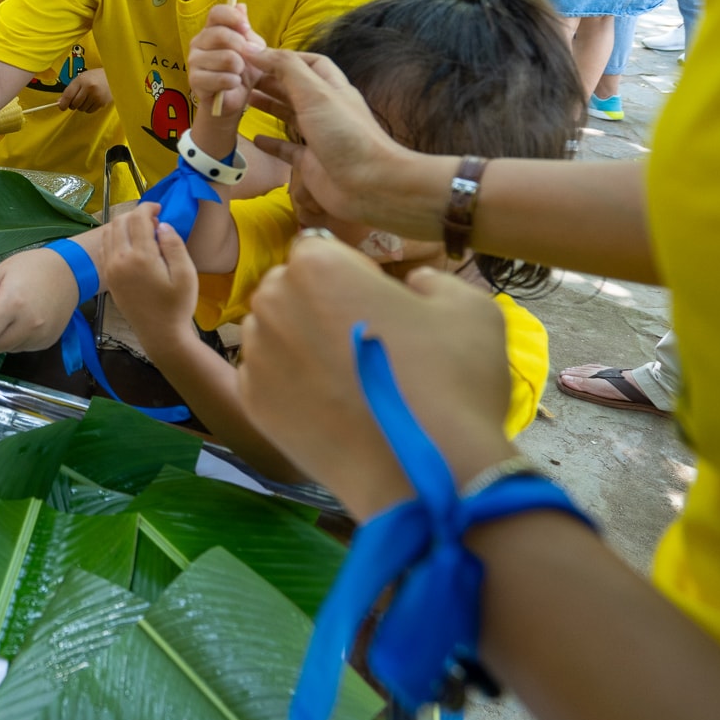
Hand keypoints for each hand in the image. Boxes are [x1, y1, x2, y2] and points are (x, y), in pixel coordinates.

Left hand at [0, 245, 80, 352]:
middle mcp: (28, 325)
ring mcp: (40, 336)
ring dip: (3, 338)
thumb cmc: (30, 268)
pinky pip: (22, 349)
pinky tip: (26, 320)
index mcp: (12, 304)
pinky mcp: (48, 342)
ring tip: (14, 314)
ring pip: (7, 350)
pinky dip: (18, 339)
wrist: (68, 272)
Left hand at [57, 67, 110, 113]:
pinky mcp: (102, 103)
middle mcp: (89, 88)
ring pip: (81, 109)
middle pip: (74, 104)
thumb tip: (60, 102)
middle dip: (73, 104)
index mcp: (82, 80)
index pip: (68, 95)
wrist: (113, 76)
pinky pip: (89, 111)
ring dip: (81, 106)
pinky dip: (88, 108)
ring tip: (86, 97)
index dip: (63, 103)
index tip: (61, 106)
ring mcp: (96, 96)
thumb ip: (70, 90)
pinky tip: (92, 100)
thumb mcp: (81, 79)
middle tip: (77, 98)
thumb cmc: (95, 77)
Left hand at [101, 206, 197, 348]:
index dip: (148, 207)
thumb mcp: (186, 274)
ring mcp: (111, 269)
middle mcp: (120, 259)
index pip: (137, 219)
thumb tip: (161, 224)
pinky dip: (114, 238)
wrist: (161, 335)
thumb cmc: (178, 305)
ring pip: (109, 233)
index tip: (159, 208)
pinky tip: (130, 245)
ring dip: (123, 225)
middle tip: (153, 220)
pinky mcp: (108, 278)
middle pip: (119, 222)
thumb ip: (174, 245)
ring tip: (142, 231)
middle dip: (135, 215)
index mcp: (141, 256)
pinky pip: (105, 249)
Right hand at [185, 3, 268, 120]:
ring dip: (240, 69)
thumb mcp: (252, 48)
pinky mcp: (194, 80)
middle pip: (220, 34)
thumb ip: (246, 30)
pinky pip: (221, 77)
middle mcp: (198, 41)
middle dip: (242, 48)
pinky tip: (232, 85)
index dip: (232, 17)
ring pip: (226, 58)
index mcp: (212, 29)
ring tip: (238, 74)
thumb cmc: (243, 71)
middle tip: (247, 60)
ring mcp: (194, 60)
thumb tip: (241, 6)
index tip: (246, 28)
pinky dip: (234, 82)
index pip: (217, 12)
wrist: (234, 98)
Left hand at [237, 234, 514, 520]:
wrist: (426, 469)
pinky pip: (268, 376)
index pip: (319, 250)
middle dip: (320, 305)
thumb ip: (431, 280)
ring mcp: (257, 353)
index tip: (379, 305)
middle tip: (365, 344)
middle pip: (290, 290)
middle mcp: (273, 302)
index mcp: (317, 265)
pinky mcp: (252, 402)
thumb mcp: (467, 306)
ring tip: (348, 379)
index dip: (351, 274)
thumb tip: (411, 284)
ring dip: (301, 343)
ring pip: (275, 332)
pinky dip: (291, 384)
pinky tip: (331, 406)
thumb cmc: (451, 378)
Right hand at [248, 50, 423, 233]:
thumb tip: (256, 49)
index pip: (309, 63)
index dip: (283, 57)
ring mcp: (318, 136)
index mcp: (331, 88)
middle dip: (270, 79)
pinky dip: (270, 143)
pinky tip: (255, 139)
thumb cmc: (346, 135)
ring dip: (268, 105)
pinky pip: (287, 149)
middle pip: (295, 87)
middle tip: (242, 76)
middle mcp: (326, 109)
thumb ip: (286, 68)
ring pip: (289, 114)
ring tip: (243, 98)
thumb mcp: (315, 93)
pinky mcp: (310, 162)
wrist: (369, 185)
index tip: (255, 55)